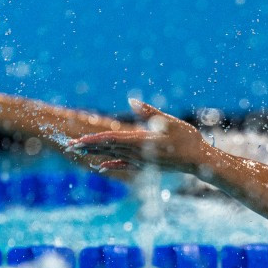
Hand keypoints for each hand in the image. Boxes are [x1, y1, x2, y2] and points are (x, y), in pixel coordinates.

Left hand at [67, 99, 205, 174]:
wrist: (199, 161)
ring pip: (112, 155)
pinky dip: (110, 164)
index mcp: (142, 142)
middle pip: (107, 148)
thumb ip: (150, 112)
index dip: (93, 140)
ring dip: (94, 153)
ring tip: (78, 151)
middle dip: (87, 146)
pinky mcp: (145, 165)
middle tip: (68, 145)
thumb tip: (131, 101)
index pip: (111, 140)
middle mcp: (137, 153)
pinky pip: (123, 164)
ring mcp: (140, 161)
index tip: (78, 141)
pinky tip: (99, 167)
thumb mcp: (171, 122)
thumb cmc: (188, 139)